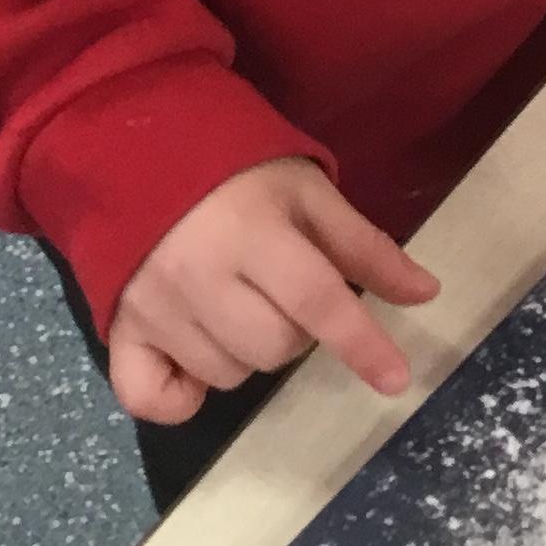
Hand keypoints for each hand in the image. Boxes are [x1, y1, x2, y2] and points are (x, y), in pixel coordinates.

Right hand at [105, 157, 438, 423]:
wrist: (137, 148)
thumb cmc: (235, 168)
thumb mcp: (307, 192)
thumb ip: (364, 246)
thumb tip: (426, 293)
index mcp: (251, 232)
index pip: (316, 300)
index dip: (360, 343)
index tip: (396, 379)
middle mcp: (197, 276)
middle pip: (272, 347)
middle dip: (298, 332)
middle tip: (284, 294)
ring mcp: (152, 308)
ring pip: (225, 374)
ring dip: (248, 355)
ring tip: (240, 308)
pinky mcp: (118, 328)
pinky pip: (149, 397)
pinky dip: (179, 396)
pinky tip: (193, 365)